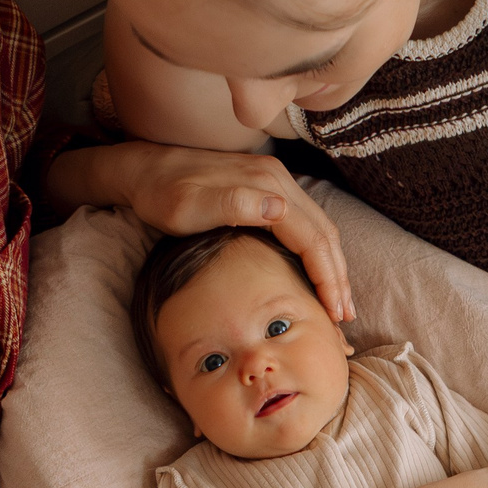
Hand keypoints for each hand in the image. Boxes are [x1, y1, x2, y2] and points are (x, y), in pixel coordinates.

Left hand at [69, 141, 354, 321]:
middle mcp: (277, 180)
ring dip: (332, 265)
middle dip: (338, 277)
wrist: (142, 171)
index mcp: (266, 186)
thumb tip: (281, 207)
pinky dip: (317, 252)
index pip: (312, 239)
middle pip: (324, 233)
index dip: (328, 278)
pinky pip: (305, 223)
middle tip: (344, 316)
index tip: (334, 312)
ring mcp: (274, 182)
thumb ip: (236, 204)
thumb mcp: (192, 206)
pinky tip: (316, 272)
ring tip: (338, 301)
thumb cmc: (163, 196)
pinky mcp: (266, 187)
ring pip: (319, 227)